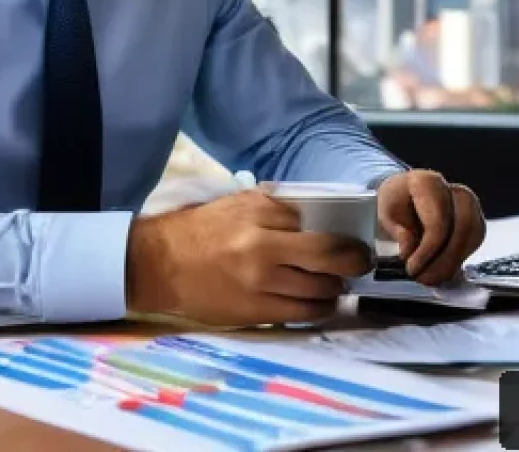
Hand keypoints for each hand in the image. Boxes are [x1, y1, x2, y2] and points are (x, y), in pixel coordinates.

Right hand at [125, 189, 372, 326]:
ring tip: (337, 283)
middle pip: (326, 254)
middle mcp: (262, 246)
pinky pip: (301, 313)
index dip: (339, 230)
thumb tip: (313, 212)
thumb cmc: (196, 230)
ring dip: (336, 286)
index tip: (351, 237)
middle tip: (361, 261)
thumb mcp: (233, 203)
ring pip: (319, 287)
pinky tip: (321, 302)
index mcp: (256, 212)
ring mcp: (259, 282)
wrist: (157, 264)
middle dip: (352, 259)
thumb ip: (272, 207)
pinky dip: (319, 308)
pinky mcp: (255, 311)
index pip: (315, 219)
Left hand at [376, 170, 485, 284]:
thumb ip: (397, 230)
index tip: (412, 268)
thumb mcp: (386, 213)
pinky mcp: (477, 221)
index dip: (427, 250)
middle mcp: (456, 190)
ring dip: (452, 264)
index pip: (437, 222)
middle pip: (462, 229)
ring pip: (472, 238)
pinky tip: (441, 271)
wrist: (409, 195)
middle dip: (444, 260)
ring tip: (431, 279)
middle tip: (424, 279)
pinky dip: (458, 260)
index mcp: (429, 182)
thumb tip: (408, 250)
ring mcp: (471, 206)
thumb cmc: (397, 202)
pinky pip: (474, 244)